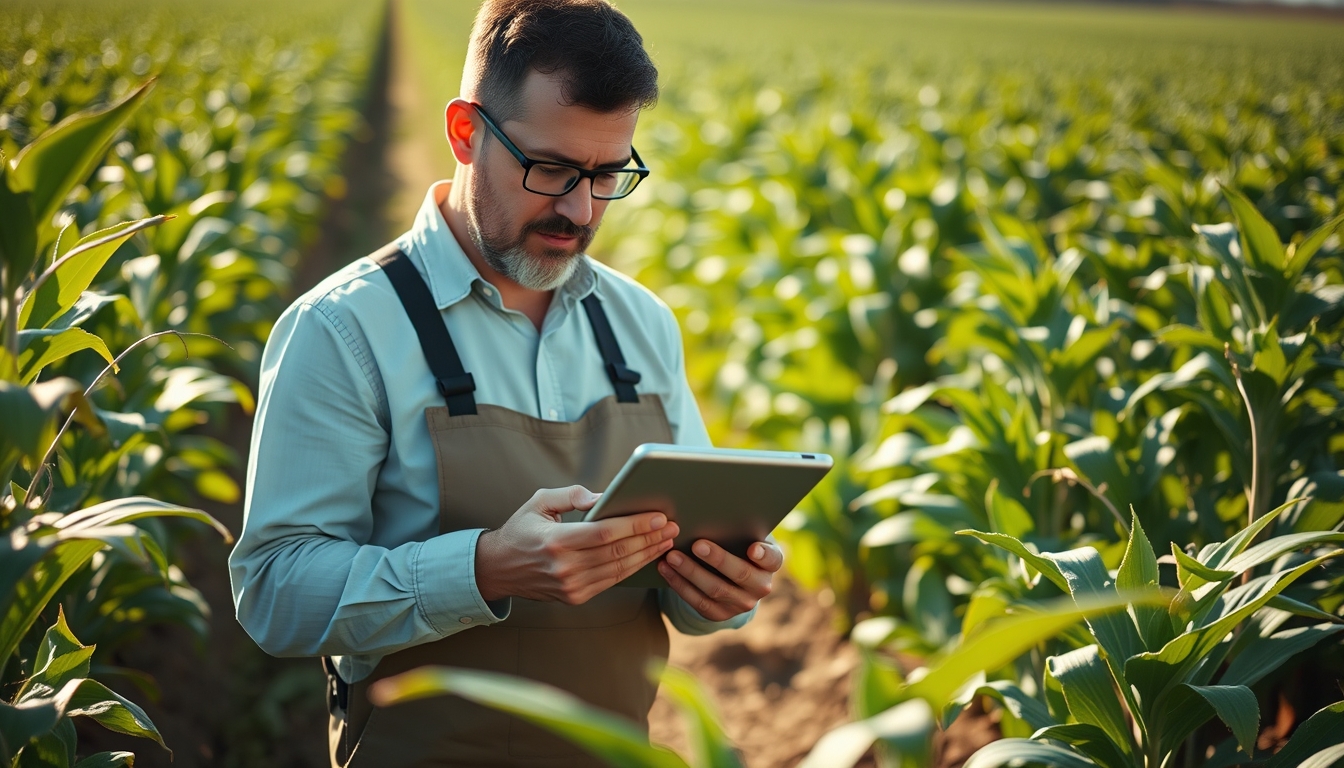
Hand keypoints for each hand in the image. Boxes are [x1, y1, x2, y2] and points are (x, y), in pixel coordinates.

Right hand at [474, 486, 679, 604]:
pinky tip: (647, 556)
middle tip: (671, 526)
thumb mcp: (540, 502)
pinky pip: (611, 581)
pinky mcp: (575, 597)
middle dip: (649, 538)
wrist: (498, 569)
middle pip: (617, 552)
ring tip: (666, 540)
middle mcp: (564, 568)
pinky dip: (632, 569)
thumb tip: (604, 497)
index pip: (605, 533)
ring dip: (647, 554)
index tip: (658, 516)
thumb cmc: (521, 530)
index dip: (635, 525)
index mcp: (555, 542)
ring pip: (619, 569)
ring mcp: (571, 586)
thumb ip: (572, 496)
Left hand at [658, 538, 782, 621]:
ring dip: (690, 572)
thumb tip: (712, 512)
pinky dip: (680, 585)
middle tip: (697, 544)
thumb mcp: (745, 537)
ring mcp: (741, 604)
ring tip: (672, 556)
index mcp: (770, 564)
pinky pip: (698, 602)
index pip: (772, 559)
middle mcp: (760, 587)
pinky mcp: (720, 614)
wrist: (732, 577)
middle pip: (739, 574)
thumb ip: (738, 530)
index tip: (752, 548)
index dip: (763, 555)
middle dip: (717, 559)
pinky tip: (666, 570)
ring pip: (715, 590)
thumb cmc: (737, 546)